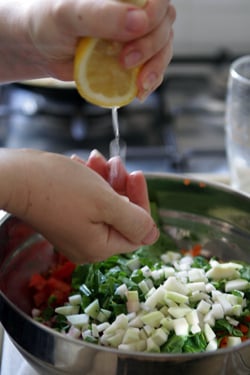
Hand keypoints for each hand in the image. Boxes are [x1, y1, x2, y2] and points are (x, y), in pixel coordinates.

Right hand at [0, 149, 158, 263]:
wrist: (15, 177)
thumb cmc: (59, 189)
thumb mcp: (106, 203)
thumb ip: (134, 221)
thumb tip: (153, 236)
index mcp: (100, 247)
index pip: (136, 229)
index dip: (140, 200)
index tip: (136, 174)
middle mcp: (87, 245)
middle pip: (119, 215)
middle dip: (120, 185)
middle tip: (116, 162)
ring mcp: (74, 232)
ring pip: (103, 204)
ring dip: (105, 179)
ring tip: (96, 158)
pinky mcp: (63, 218)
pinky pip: (86, 202)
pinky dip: (89, 182)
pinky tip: (83, 164)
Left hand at [1, 0, 175, 98]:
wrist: (41, 51)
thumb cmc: (49, 24)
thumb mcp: (68, 15)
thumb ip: (101, 15)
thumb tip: (138, 21)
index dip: (155, 13)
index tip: (138, 29)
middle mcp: (132, 11)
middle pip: (164, 24)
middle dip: (151, 46)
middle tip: (126, 60)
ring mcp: (134, 37)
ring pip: (163, 48)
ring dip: (155, 67)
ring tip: (139, 83)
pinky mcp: (131, 60)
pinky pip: (153, 69)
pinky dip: (150, 81)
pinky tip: (140, 91)